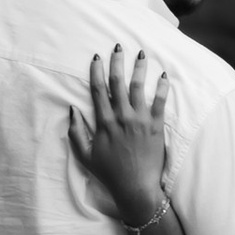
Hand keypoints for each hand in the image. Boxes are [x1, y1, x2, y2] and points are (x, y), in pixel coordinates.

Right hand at [69, 41, 170, 229]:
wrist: (136, 188)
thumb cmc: (109, 173)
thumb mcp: (85, 155)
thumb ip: (76, 132)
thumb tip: (72, 110)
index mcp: (103, 123)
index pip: (98, 90)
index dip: (96, 71)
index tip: (97, 57)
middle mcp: (121, 117)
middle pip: (118, 83)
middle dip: (117, 62)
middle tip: (119, 46)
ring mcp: (139, 120)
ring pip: (139, 87)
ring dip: (139, 68)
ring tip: (141, 54)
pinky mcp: (155, 126)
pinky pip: (159, 102)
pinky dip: (162, 87)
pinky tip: (163, 74)